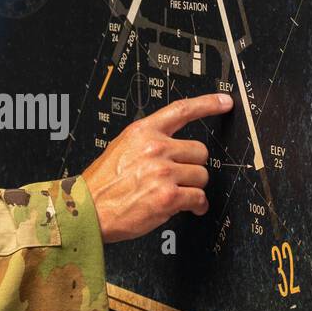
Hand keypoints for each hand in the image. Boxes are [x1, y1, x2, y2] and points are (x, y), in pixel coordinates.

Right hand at [81, 92, 232, 242]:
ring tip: (174, 192)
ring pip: (202, 176)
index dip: (207, 104)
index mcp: (141, 132)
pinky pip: (199, 198)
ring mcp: (162, 172)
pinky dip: (196, 206)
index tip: (224, 102)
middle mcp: (154, 148)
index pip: (180, 110)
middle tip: (178, 176)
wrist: (88, 209)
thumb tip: (176, 148)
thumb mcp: (121, 148)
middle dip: (192, 165)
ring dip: (193, 187)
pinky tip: (184, 207)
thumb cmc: (103, 183)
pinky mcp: (168, 196)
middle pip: (199, 151)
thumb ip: (148, 143)